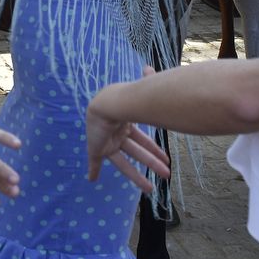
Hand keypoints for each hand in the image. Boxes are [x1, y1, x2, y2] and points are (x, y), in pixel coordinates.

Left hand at [85, 71, 171, 192]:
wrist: (109, 103)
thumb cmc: (128, 99)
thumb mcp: (142, 92)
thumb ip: (147, 81)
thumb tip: (149, 68)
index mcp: (128, 123)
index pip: (143, 139)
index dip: (152, 148)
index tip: (164, 157)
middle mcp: (118, 134)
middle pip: (137, 152)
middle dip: (152, 163)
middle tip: (166, 174)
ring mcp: (107, 142)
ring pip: (124, 163)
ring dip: (137, 177)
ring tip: (151, 189)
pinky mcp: (96, 149)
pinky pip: (93, 162)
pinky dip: (92, 170)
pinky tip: (91, 179)